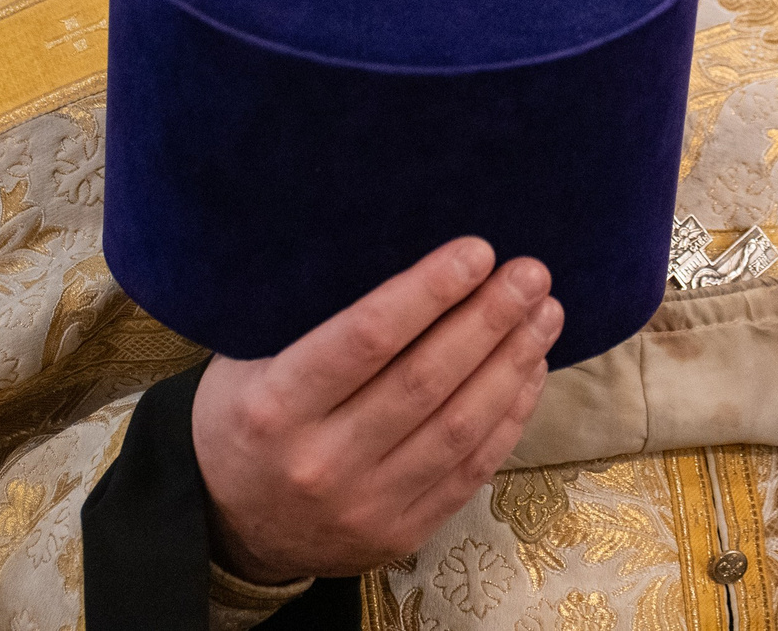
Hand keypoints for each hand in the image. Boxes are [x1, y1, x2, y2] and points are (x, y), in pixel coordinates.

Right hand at [192, 238, 563, 582]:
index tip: (476, 251)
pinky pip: (470, 472)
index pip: (366, 339)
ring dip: (511, 364)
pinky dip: (509, 417)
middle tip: (530, 274)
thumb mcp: (244, 362)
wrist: (231, 530)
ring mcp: (364, 506)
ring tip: (545, 314)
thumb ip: (308, 319)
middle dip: (488, 320)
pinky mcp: (399, 534)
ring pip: (459, 428)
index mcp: (275, 407)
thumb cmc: (244, 421)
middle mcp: (321, 462)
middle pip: (425, 380)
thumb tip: (393, 243)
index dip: (428, 291)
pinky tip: (530, 371)